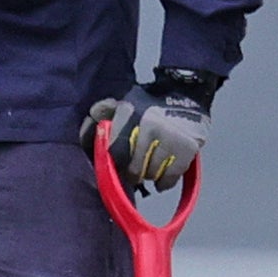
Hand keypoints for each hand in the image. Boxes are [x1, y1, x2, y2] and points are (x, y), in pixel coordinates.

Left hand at [86, 67, 217, 194]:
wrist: (186, 95)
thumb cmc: (150, 104)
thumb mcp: (124, 103)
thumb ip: (104, 111)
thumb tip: (89, 122)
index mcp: (130, 113)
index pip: (115, 150)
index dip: (115, 163)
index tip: (118, 167)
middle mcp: (150, 126)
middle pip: (135, 168)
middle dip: (133, 173)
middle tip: (134, 174)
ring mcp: (170, 138)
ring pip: (152, 173)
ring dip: (149, 175)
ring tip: (150, 170)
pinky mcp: (187, 148)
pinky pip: (171, 176)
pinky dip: (165, 181)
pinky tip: (162, 178)